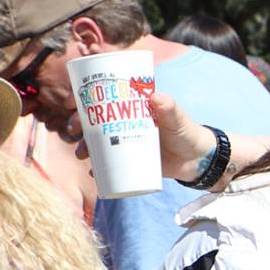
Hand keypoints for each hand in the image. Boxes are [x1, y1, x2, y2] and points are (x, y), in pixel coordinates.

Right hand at [69, 92, 217, 178]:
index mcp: (131, 109)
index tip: (71, 104)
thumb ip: (169, 108)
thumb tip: (157, 97)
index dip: (83, 100)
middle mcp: (123, 125)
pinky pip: (108, 165)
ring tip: (82, 154)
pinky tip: (93, 172)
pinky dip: (99, 169)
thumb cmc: (186, 132)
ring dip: (84, 147)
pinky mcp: (129, 162)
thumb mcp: (177, 119)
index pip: (102, 100)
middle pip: (93, 122)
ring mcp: (124, 143)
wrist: (198, 160)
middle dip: (77, 125)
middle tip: (73, 130)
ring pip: (97, 143)